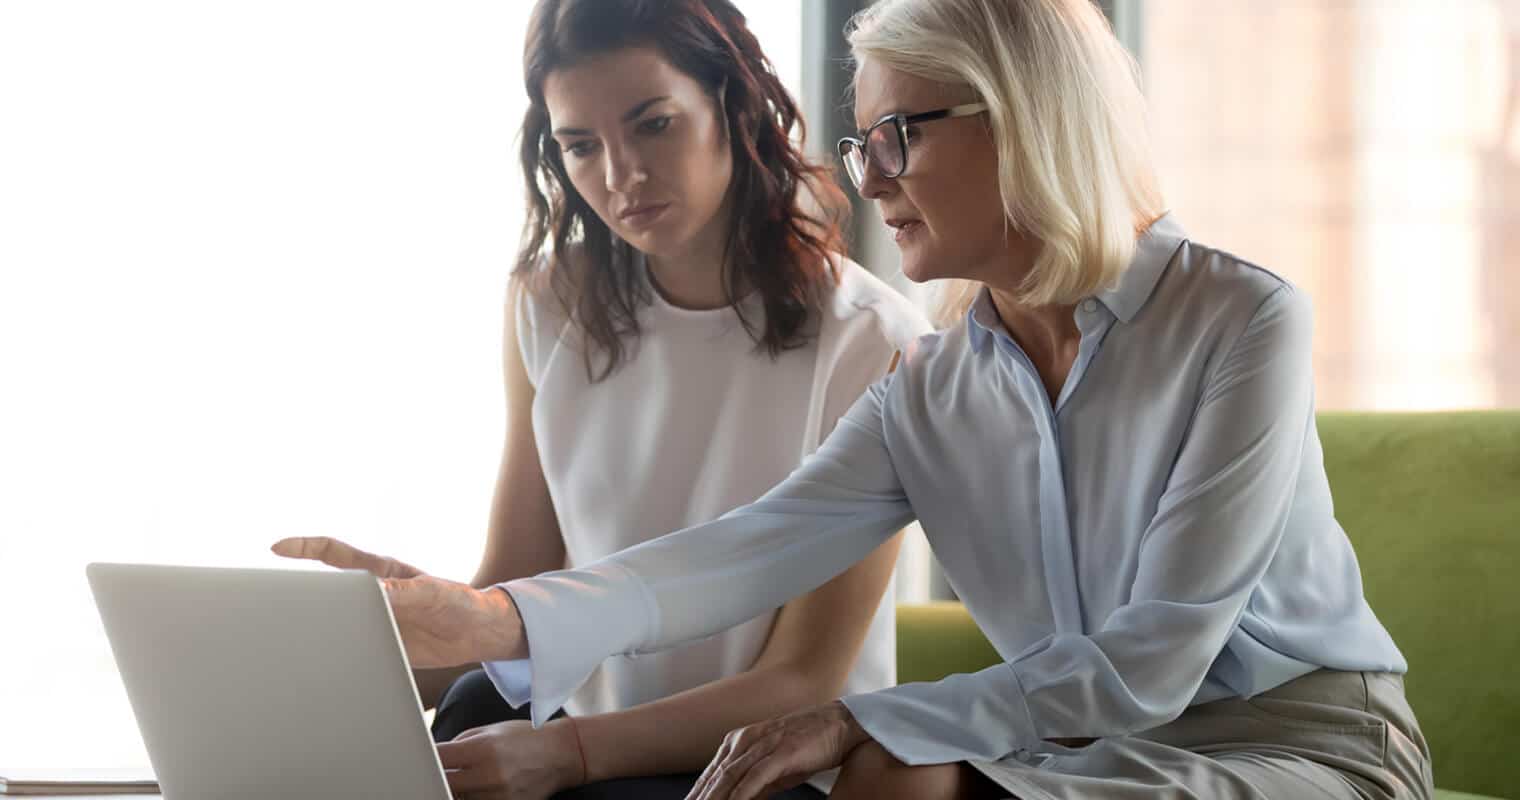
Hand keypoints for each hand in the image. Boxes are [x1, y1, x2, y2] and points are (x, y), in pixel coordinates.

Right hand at [270, 536, 525, 666]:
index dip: (304, 548)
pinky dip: (334, 654)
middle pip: (324, 590)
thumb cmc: (458, 601)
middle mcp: (370, 595)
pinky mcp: (379, 644)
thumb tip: (370, 592)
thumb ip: (400, 593)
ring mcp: (372, 620)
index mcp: (379, 573)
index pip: (334, 553)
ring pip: (333, 622)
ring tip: (285, 637)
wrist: (478, 633)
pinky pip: (349, 648)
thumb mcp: (429, 594)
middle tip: (266, 599)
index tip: (276, 548)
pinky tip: (320, 664)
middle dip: (295, 593)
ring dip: (314, 628)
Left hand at [436, 719, 584, 799]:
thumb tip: (435, 755)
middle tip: (437, 772)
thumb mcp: (491, 731)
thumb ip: (460, 743)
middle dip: (438, 776)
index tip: (422, 758)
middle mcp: (489, 775)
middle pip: (443, 783)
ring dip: (456, 789)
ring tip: (466, 778)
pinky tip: (478, 788)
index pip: (439, 757)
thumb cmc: (526, 737)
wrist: (562, 754)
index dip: (425, 758)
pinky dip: (472, 797)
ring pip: (458, 798)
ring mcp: (498, 797)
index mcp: (483, 749)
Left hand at [686, 701, 870, 799]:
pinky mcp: (781, 751)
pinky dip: (740, 794)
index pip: (711, 774)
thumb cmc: (808, 746)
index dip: (697, 795)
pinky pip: (755, 777)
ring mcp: (763, 744)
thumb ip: (754, 786)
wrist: (840, 725)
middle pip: (715, 777)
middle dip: (700, 799)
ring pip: (729, 777)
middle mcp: (745, 739)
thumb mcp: (775, 769)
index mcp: (739, 741)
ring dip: (714, 799)